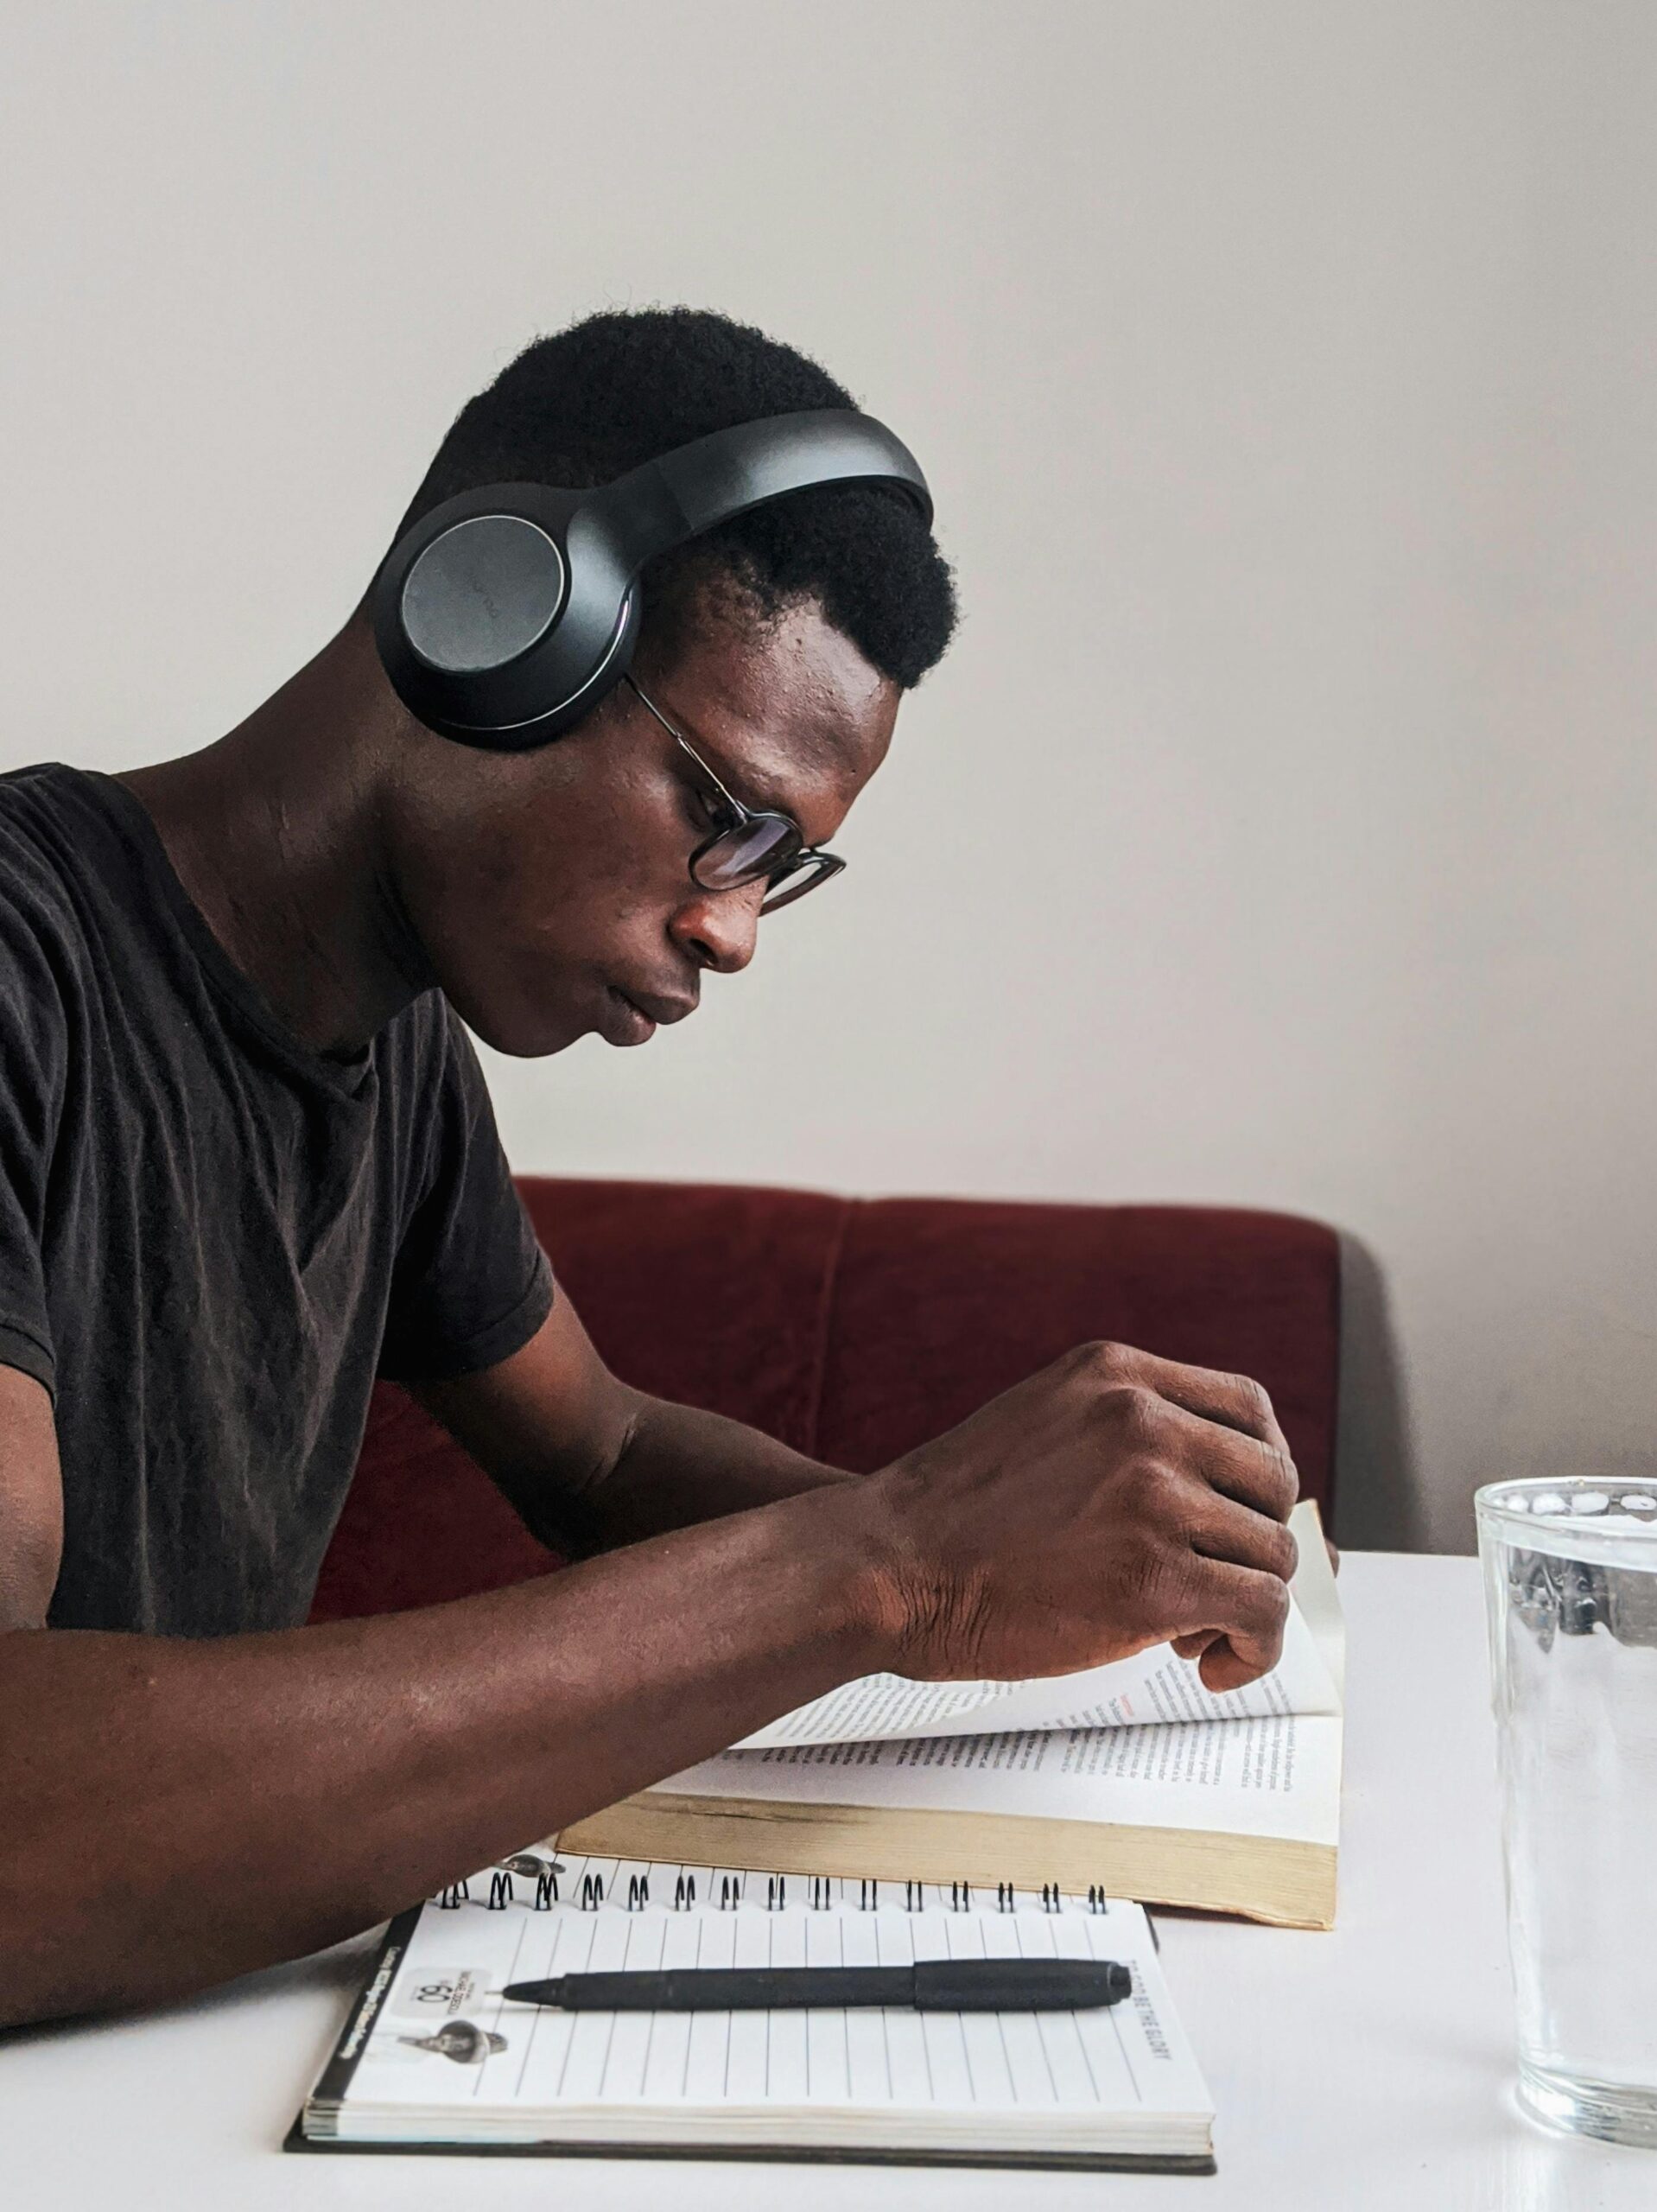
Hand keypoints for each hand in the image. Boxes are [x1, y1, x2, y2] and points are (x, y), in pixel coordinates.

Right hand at [849, 1341, 1298, 1693]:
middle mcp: (1143, 1422)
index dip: (1259, 1471)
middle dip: (1254, 1541)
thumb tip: (1209, 1483)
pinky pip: (1261, 1614)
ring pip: (1273, 1554)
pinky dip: (1254, 1650)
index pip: (1249, 1408)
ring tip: (1194, 1630)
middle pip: (1274, 1482)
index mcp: (1117, 1376)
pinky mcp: (1155, 1580)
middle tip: (1211, 1581)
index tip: (1238, 1515)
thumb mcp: (1044, 1419)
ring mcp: (1152, 1497)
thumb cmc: (953, 1513)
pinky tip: (1210, 1663)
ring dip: (1247, 1603)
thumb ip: (1122, 1428)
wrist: (887, 1566)